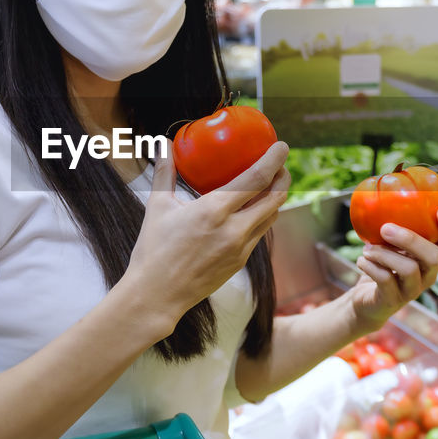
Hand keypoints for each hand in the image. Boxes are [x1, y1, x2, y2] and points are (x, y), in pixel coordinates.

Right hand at [122, 142, 289, 335]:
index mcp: (213, 210)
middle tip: (280, 164)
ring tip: (271, 183)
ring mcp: (240, 248)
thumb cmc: (154, 249)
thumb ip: (165, 172)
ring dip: (276, 197)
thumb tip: (163, 144)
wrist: (157, 294)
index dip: (274, 159)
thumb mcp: (158, 206)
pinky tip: (253, 210)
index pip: (256, 178)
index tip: (281, 146)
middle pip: (275, 197)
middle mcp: (233, 229)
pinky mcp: (240, 262)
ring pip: (271, 216)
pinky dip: (262, 217)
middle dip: (283, 177)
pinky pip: (259, 233)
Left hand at [349, 208, 437, 334]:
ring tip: (366, 249)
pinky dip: (370, 266)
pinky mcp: (393, 300)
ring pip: (408, 268)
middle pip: (433, 257)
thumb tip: (382, 192)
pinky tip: (362, 261)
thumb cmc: (381, 266)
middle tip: (385, 228)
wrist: (366, 301)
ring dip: (382, 254)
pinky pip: (385, 280)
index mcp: (431, 256)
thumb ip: (393, 225)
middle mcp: (428, 274)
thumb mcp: (389, 244)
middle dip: (410, 239)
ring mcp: (413, 290)